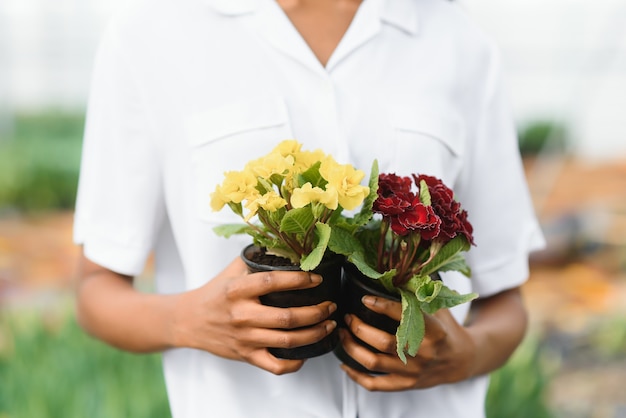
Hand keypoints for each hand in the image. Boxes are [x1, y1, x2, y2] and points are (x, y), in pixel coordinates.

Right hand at [172, 257, 336, 374]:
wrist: (189, 321)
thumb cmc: (215, 293)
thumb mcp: (232, 270)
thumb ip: (257, 258)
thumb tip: (286, 245)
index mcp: (237, 290)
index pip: (273, 282)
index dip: (300, 280)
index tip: (317, 279)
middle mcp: (242, 315)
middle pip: (288, 317)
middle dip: (317, 312)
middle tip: (330, 305)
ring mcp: (245, 338)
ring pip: (288, 341)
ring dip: (315, 333)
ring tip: (329, 324)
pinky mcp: (246, 356)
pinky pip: (276, 366)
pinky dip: (295, 363)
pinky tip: (307, 353)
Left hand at [339, 295, 475, 390]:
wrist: (461, 360)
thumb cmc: (444, 329)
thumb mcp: (437, 309)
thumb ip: (417, 297)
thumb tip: (390, 277)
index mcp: (433, 331)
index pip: (403, 317)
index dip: (381, 306)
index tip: (364, 298)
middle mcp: (422, 353)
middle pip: (383, 342)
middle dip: (359, 328)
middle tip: (348, 316)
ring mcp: (413, 371)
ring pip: (374, 362)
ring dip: (352, 347)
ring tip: (342, 333)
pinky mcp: (406, 384)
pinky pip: (376, 385)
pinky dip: (356, 376)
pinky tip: (344, 364)